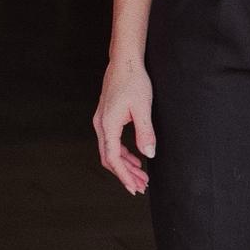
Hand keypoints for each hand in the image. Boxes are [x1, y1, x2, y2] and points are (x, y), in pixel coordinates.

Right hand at [92, 57, 155, 195]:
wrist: (124, 61)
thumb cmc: (133, 80)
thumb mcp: (143, 107)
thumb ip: (145, 132)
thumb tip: (149, 155)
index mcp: (108, 125)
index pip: (113, 158)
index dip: (124, 176)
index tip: (134, 187)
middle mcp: (101, 125)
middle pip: (110, 158)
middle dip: (126, 174)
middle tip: (141, 186)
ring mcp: (102, 121)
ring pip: (110, 151)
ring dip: (125, 164)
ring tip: (141, 175)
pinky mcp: (106, 117)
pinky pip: (112, 142)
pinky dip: (123, 153)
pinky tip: (135, 157)